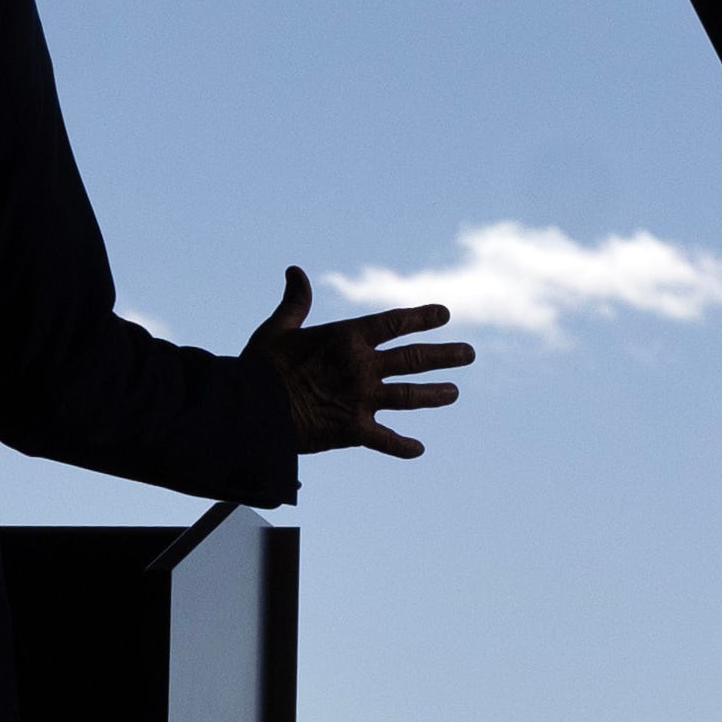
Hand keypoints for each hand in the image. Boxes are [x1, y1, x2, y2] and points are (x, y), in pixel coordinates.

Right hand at [253, 268, 472, 456]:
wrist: (251, 408)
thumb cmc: (260, 366)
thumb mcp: (278, 328)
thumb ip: (295, 302)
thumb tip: (295, 271)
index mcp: (346, 337)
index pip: (394, 322)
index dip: (422, 317)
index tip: (444, 314)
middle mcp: (362, 366)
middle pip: (414, 358)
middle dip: (445, 355)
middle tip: (469, 354)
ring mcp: (362, 398)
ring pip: (409, 396)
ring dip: (435, 394)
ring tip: (454, 393)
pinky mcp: (354, 430)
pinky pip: (385, 441)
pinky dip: (402, 447)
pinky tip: (418, 450)